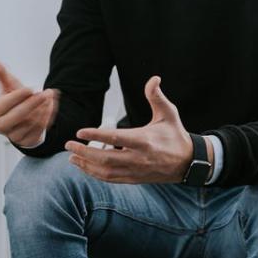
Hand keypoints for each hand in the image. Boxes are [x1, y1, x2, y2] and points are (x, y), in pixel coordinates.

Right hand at [0, 60, 58, 146]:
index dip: (18, 96)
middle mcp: (1, 125)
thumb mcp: (9, 86)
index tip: (31, 88)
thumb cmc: (14, 100)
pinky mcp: (25, 141)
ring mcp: (13, 135)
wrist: (23, 118)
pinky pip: (39, 130)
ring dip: (43, 108)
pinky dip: (47, 117)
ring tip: (49, 97)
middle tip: (46, 93)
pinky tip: (50, 106)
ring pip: (31, 123)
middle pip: (17, 116)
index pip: (4, 105)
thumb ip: (1, 75)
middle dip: (33, 103)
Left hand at [65, 76, 199, 183]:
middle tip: (68, 144)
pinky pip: (111, 179)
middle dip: (84, 152)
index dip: (96, 135)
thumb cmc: (175, 135)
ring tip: (72, 156)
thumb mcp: (169, 113)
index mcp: (145, 141)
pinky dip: (95, 174)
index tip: (80, 132)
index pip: (116, 138)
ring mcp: (136, 171)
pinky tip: (85, 167)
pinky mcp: (134, 179)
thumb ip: (157, 97)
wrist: (188, 163)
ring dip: (86, 165)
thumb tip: (153, 78)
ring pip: (106, 171)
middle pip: (106, 158)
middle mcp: (139, 158)